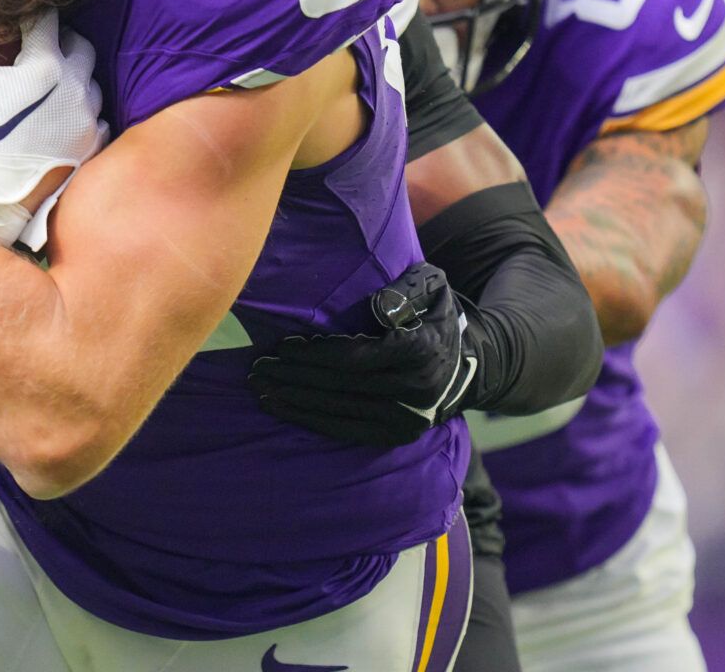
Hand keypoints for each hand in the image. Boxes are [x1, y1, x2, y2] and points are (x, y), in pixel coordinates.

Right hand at [0, 8, 106, 247]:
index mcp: (46, 66)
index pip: (46, 19)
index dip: (29, 13)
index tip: (18, 15)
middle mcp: (77, 89)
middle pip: (80, 46)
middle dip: (60, 40)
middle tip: (36, 46)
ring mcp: (88, 120)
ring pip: (92, 82)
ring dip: (74, 75)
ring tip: (48, 81)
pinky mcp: (90, 148)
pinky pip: (96, 118)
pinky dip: (81, 111)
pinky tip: (60, 116)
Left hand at [249, 262, 481, 447]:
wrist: (467, 368)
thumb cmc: (435, 317)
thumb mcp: (431, 287)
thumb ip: (405, 290)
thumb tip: (377, 306)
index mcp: (420, 352)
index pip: (356, 358)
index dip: (315, 355)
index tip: (282, 347)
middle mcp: (414, 389)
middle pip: (341, 385)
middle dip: (294, 377)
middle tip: (258, 367)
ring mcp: (406, 419)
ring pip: (339, 410)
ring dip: (295, 401)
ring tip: (260, 388)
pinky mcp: (396, 436)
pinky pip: (347, 430)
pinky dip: (311, 421)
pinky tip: (283, 409)